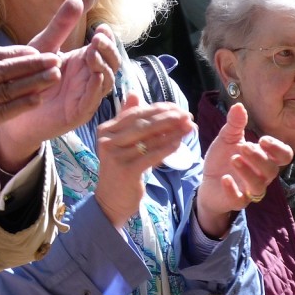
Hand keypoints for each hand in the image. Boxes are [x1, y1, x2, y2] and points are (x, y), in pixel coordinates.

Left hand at [0, 0, 119, 171]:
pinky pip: (93, 100)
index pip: (105, 48)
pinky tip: (93, 74)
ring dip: (103, 66)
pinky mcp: (77, 114)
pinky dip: (95, 87)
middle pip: (112, 63)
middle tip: (97, 39)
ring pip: (106, 81)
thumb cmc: (27, 76)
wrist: (8, 107)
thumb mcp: (44, 46)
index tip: (100, 27)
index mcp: (83, 62)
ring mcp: (85, 97)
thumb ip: (61, 25)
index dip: (107, 38)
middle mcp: (88, 78)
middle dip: (109, 50)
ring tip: (92, 53)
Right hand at [0, 34, 61, 178]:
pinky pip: (1, 112)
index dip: (13, 53)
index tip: (34, 50)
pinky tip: (38, 99)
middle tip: (54, 57)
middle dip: (30, 63)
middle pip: (0, 69)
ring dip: (33, 81)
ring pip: (5, 89)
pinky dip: (21, 104)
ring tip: (54, 75)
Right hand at [93, 92, 193, 228]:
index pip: (135, 114)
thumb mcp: (121, 142)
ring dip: (173, 131)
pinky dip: (168, 147)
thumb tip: (135, 93)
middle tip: (187, 114)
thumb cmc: (120, 169)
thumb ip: (127, 119)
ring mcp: (115, 155)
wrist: (111, 201)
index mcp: (105, 130)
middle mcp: (107, 140)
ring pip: (150, 139)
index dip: (157, 109)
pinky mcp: (126, 170)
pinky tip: (181, 142)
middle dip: (168, 118)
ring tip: (189, 126)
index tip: (176, 107)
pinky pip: (153, 155)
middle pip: (143, 125)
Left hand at [195, 102, 292, 237]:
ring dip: (247, 172)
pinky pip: (240, 200)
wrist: (207, 179)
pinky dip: (232, 189)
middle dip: (259, 158)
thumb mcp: (228, 138)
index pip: (284, 156)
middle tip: (244, 147)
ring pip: (258, 186)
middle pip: (272, 170)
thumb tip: (239, 105)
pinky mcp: (236, 200)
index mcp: (264, 158)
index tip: (263, 139)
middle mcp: (261, 175)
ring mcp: (249, 189)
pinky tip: (224, 178)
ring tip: (234, 158)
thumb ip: (235, 124)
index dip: (278, 148)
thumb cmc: (223, 158)